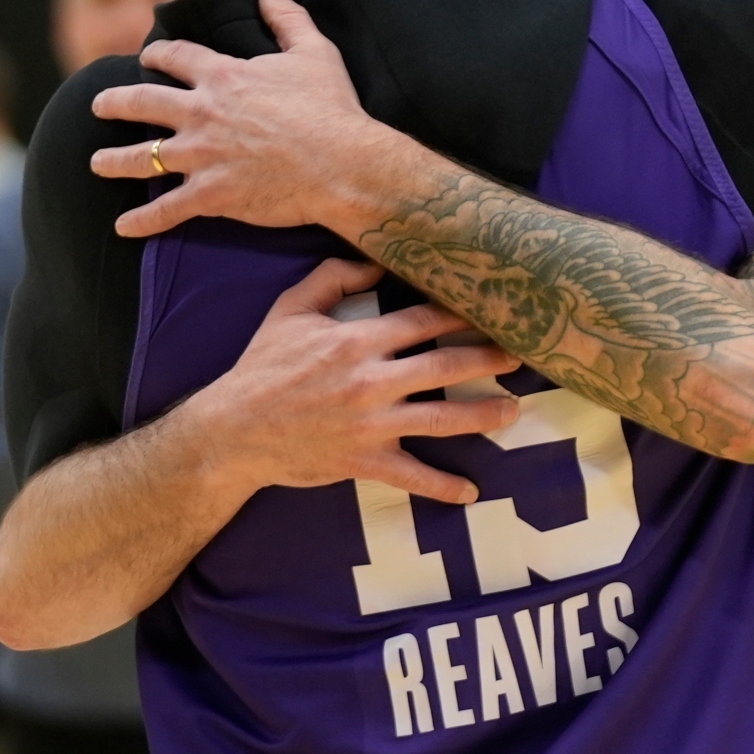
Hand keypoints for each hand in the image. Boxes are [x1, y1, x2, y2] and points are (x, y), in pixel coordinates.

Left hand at [90, 0, 405, 236]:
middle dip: (115, 103)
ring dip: (115, 161)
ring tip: (96, 164)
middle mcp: (202, 113)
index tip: (149, 57)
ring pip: (143, 157)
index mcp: (223, 76)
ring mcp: (202, 156)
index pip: (177, 58)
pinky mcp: (211, 194)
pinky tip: (124, 226)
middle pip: (143, 103)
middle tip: (99, 105)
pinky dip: (143, 220)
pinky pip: (166, 210)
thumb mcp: (313, 52)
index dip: (160, 55)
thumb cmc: (331, 108)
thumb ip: (287, 18)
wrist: (343, 164)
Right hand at [179, 258, 520, 504]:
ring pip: (442, 418)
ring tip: (513, 411)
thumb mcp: (290, 311)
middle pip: (446, 364)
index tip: (492, 309)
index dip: (461, 313)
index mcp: (357, 340)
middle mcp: (372, 381)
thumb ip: (332, 279)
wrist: (232, 431)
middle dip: (488, 358)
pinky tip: (470, 491)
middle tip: (521, 355)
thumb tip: (375, 261)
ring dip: (483, 415)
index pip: (424, 320)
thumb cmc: (261, 367)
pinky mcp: (364, 462)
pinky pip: (412, 476)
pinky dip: (443, 486)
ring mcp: (371, 424)